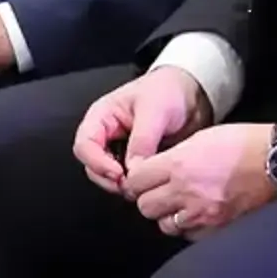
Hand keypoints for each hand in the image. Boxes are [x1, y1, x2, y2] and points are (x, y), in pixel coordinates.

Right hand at [74, 67, 213, 192]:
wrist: (191, 96)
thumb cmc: (167, 91)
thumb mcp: (155, 110)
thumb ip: (143, 140)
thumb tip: (134, 170)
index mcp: (101, 117)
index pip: (85, 145)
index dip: (97, 163)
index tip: (118, 173)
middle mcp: (106, 136)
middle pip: (92, 166)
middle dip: (108, 179)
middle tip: (131, 186)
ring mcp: (119, 151)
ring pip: (107, 177)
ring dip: (122, 185)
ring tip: (142, 186)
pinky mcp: (134, 162)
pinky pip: (127, 179)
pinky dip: (135, 185)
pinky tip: (149, 183)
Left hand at [123, 122, 276, 239]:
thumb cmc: (244, 143)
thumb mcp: (202, 138)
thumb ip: (174, 156)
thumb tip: (155, 169)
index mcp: (178, 165)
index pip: (135, 181)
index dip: (136, 180)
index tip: (141, 179)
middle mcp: (184, 192)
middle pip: (144, 206)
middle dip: (148, 199)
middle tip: (160, 192)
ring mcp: (201, 214)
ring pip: (164, 225)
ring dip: (168, 216)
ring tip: (181, 205)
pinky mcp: (216, 229)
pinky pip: (188, 236)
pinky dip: (189, 227)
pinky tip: (198, 215)